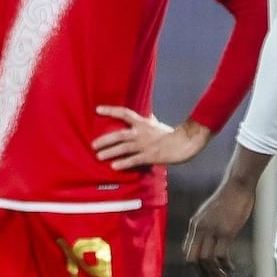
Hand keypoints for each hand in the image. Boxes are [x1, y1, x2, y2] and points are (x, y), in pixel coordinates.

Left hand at [91, 107, 210, 168]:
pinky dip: (123, 163)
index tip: (97, 109)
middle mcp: (141, 133)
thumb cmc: (170, 133)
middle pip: (119, 134)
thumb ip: (149, 120)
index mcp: (142, 123)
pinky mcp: (149, 156)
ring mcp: (144, 145)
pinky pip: (133, 160)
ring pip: (123, 148)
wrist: (183, 143)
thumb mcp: (157, 123)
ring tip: (99, 156)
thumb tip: (147, 114)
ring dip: (110, 152)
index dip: (111, 110)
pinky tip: (114, 166)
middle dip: (105, 140)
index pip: (124, 113)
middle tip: (93, 144)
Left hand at [183, 182, 253, 276]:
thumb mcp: (209, 213)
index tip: (205, 272)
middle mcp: (199, 228)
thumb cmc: (227, 198)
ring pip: (207, 260)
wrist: (237, 185)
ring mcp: (212, 230)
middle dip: (202, 273)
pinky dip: (226, 265)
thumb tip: (206, 242)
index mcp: (194, 224)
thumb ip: (204, 226)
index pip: (188, 251)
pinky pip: (221, 256)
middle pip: (193, 259)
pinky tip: (231, 267)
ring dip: (215, 273)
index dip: (195, 266)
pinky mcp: (226, 231)